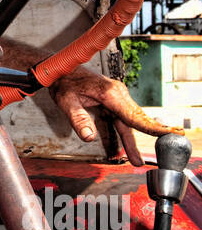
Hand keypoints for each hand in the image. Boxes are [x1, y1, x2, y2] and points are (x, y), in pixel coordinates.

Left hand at [49, 66, 180, 166]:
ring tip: (136, 160)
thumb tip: (88, 136)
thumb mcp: (67, 101)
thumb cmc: (65, 82)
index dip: (150, 127)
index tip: (165, 134)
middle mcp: (117, 94)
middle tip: (147, 157)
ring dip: (131, 141)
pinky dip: (123, 134)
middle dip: (143, 139)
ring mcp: (116, 97)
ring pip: (129, 122)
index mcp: (109, 93)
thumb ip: (78, 119)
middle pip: (134, 120)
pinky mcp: (113, 101)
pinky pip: (121, 120)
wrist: (63, 69)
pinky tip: (123, 148)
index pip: (133, 114)